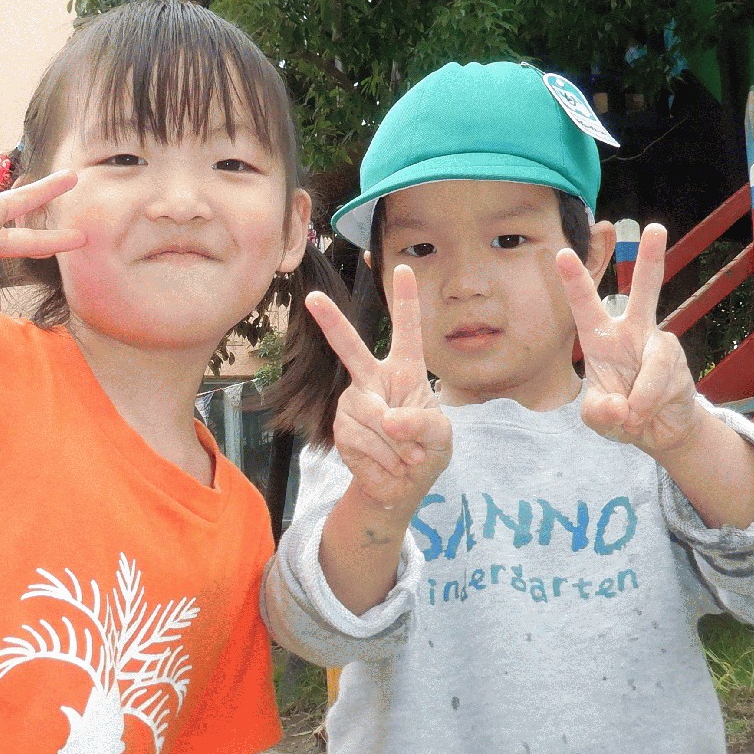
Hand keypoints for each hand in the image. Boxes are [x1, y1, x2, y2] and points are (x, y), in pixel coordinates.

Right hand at [305, 265, 451, 509]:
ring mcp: (353, 401)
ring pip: (370, 413)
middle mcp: (373, 378)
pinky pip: (361, 437)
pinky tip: (389, 463)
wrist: (401, 486)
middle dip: (331, 321)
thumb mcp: (440, 436)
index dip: (406, 300)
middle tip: (312, 298)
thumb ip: (423, 423)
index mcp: (406, 370)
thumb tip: (388, 419)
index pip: (407, 330)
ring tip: (405, 457)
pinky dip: (383, 456)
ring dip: (396, 444)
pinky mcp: (341, 426)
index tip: (403, 267)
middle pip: (350, 347)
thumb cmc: (426, 450)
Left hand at [555, 222, 699, 455]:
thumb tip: (620, 407)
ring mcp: (659, 346)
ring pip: (654, 362)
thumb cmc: (620, 415)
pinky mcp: (680, 364)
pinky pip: (663, 381)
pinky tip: (645, 415)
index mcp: (601, 338)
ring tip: (631, 416)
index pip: (585, 305)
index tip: (561, 253)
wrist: (659, 432)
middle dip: (651, 258)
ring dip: (641, 396)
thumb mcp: (597, 418)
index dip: (575, 281)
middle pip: (647, 290)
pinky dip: (649, 404)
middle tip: (656, 227)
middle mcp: (633, 333)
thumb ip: (598, 413)